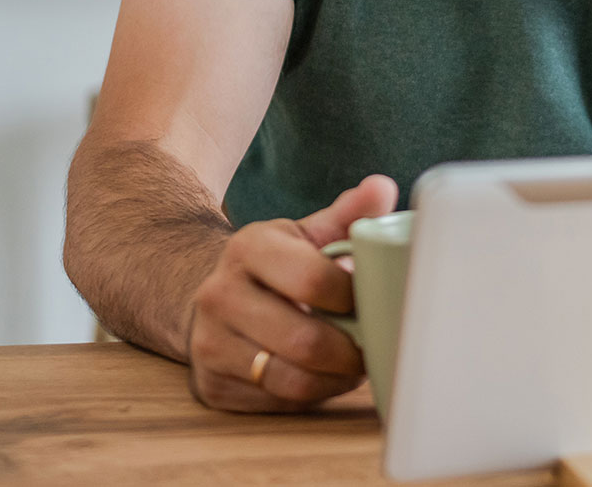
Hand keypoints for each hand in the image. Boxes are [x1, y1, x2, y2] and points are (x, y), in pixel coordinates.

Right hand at [186, 174, 397, 411]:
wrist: (217, 297)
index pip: (312, 279)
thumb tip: (382, 188)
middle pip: (303, 340)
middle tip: (376, 346)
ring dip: (336, 379)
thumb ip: (348, 214)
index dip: (353, 297)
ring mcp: (209, 343)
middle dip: (351, 351)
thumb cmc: (278, 264)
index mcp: (249, 247)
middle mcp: (220, 295)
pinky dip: (311, 395)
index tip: (374, 300)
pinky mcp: (211, 385)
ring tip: (356, 365)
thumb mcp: (306, 233)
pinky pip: (276, 403)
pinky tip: (325, 377)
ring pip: (290, 380)